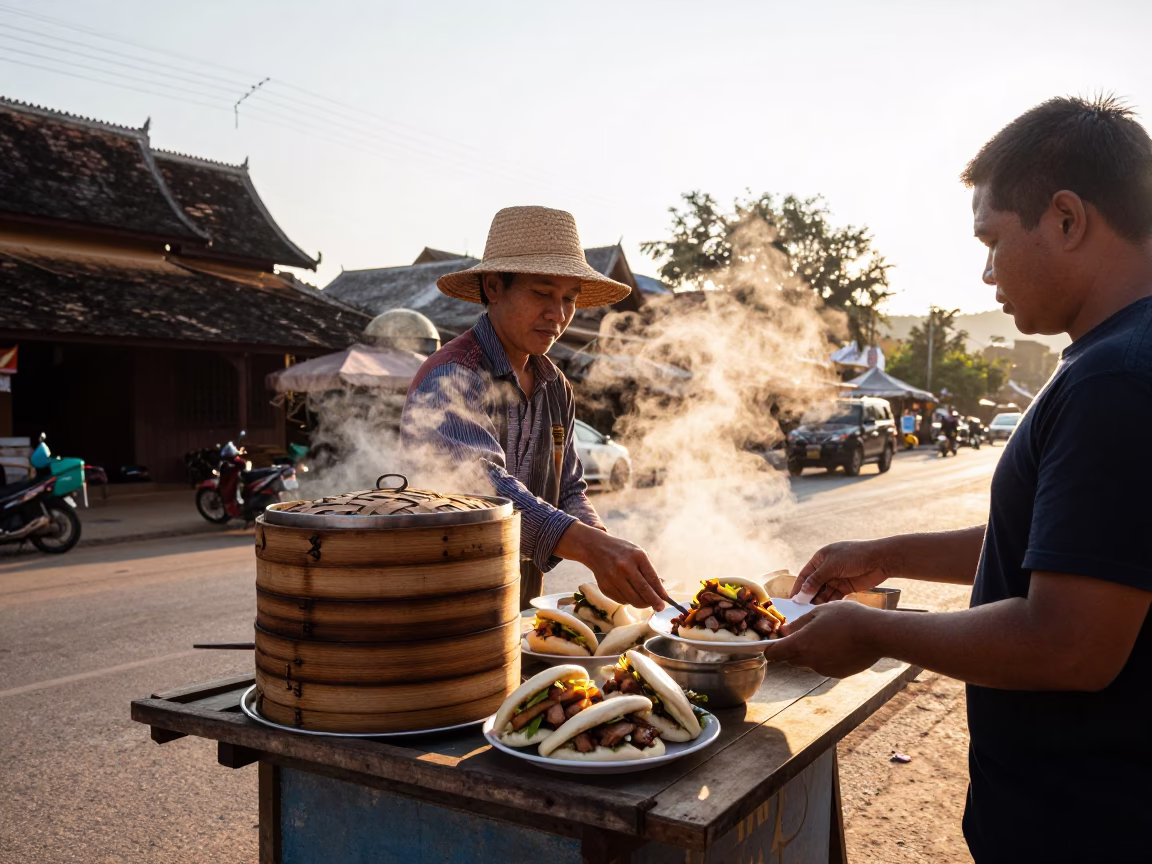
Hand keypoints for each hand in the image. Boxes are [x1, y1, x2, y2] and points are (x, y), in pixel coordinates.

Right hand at [556, 522, 665, 610]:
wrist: (595, 548)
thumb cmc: (622, 551)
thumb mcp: (638, 554)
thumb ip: (649, 571)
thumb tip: (660, 592)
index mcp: (637, 556)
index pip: (652, 579)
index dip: (660, 593)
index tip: (666, 601)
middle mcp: (625, 566)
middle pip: (643, 592)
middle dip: (654, 602)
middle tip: (659, 607)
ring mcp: (613, 577)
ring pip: (633, 599)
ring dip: (642, 603)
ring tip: (645, 601)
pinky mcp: (604, 587)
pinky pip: (622, 600)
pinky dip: (628, 600)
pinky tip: (630, 594)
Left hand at [762, 602, 883, 677]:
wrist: (876, 634)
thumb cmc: (847, 617)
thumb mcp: (819, 612)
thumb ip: (799, 623)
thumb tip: (784, 631)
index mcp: (801, 644)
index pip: (775, 653)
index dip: (770, 649)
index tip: (770, 645)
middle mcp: (810, 660)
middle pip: (790, 658)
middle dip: (791, 649)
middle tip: (801, 635)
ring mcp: (823, 669)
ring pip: (808, 662)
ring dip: (809, 653)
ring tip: (824, 636)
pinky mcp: (837, 674)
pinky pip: (824, 666)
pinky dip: (825, 658)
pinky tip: (838, 645)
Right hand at [791, 539, 896, 604]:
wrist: (881, 559)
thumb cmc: (855, 556)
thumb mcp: (832, 566)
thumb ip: (816, 579)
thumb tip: (802, 592)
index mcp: (821, 558)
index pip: (805, 575)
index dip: (798, 587)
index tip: (792, 600)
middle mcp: (827, 569)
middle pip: (814, 585)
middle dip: (809, 596)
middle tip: (802, 610)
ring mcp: (837, 578)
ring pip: (824, 592)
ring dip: (819, 601)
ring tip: (814, 612)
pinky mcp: (846, 587)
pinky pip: (834, 597)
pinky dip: (830, 603)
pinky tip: (826, 610)